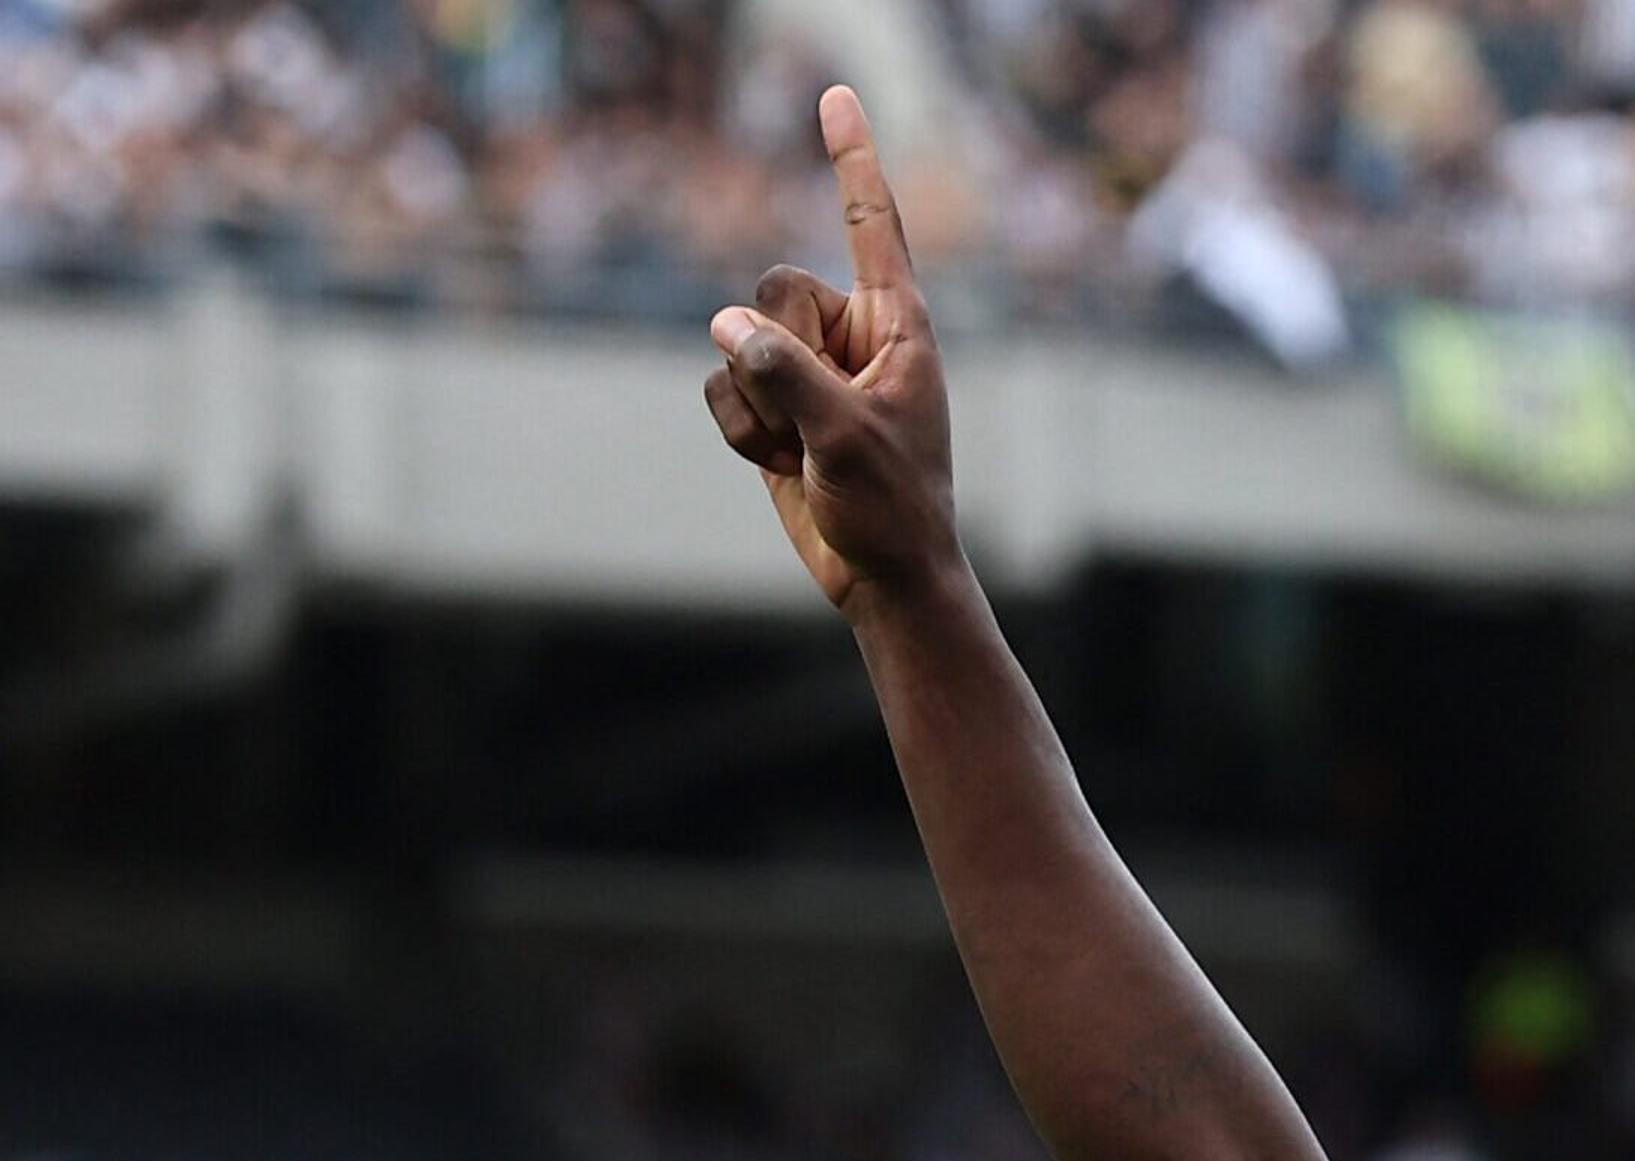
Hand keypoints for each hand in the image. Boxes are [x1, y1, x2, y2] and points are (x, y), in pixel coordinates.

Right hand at [703, 88, 959, 612]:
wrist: (883, 576)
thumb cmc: (892, 506)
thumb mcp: (844, 436)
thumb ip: (786, 371)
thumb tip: (725, 324)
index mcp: (898, 325)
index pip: (870, 223)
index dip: (850, 158)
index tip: (837, 93)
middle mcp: (852, 334)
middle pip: (772, 288)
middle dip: (773, 350)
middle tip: (818, 415)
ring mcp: (808, 369)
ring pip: (734, 342)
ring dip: (756, 406)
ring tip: (805, 451)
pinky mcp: (774, 404)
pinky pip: (719, 388)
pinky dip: (739, 431)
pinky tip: (780, 464)